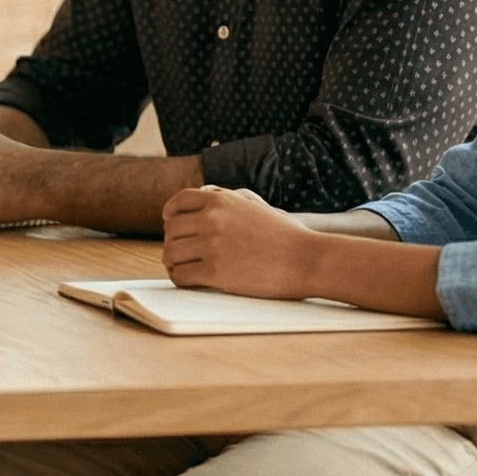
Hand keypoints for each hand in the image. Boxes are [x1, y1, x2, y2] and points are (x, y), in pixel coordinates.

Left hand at [160, 186, 314, 298]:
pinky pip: (181, 275)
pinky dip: (180, 279)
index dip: (170, 214)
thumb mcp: (254, 204)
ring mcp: (212, 245)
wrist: (306, 259)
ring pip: (170, 253)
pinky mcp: (215, 272)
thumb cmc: (285, 235)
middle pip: (171, 230)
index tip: (170, 223)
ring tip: (181, 267)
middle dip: (173, 241)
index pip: (178, 202)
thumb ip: (228, 199)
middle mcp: (212, 219)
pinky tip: (188, 280)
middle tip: (180, 252)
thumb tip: (207, 195)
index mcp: (220, 200)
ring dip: (173, 262)